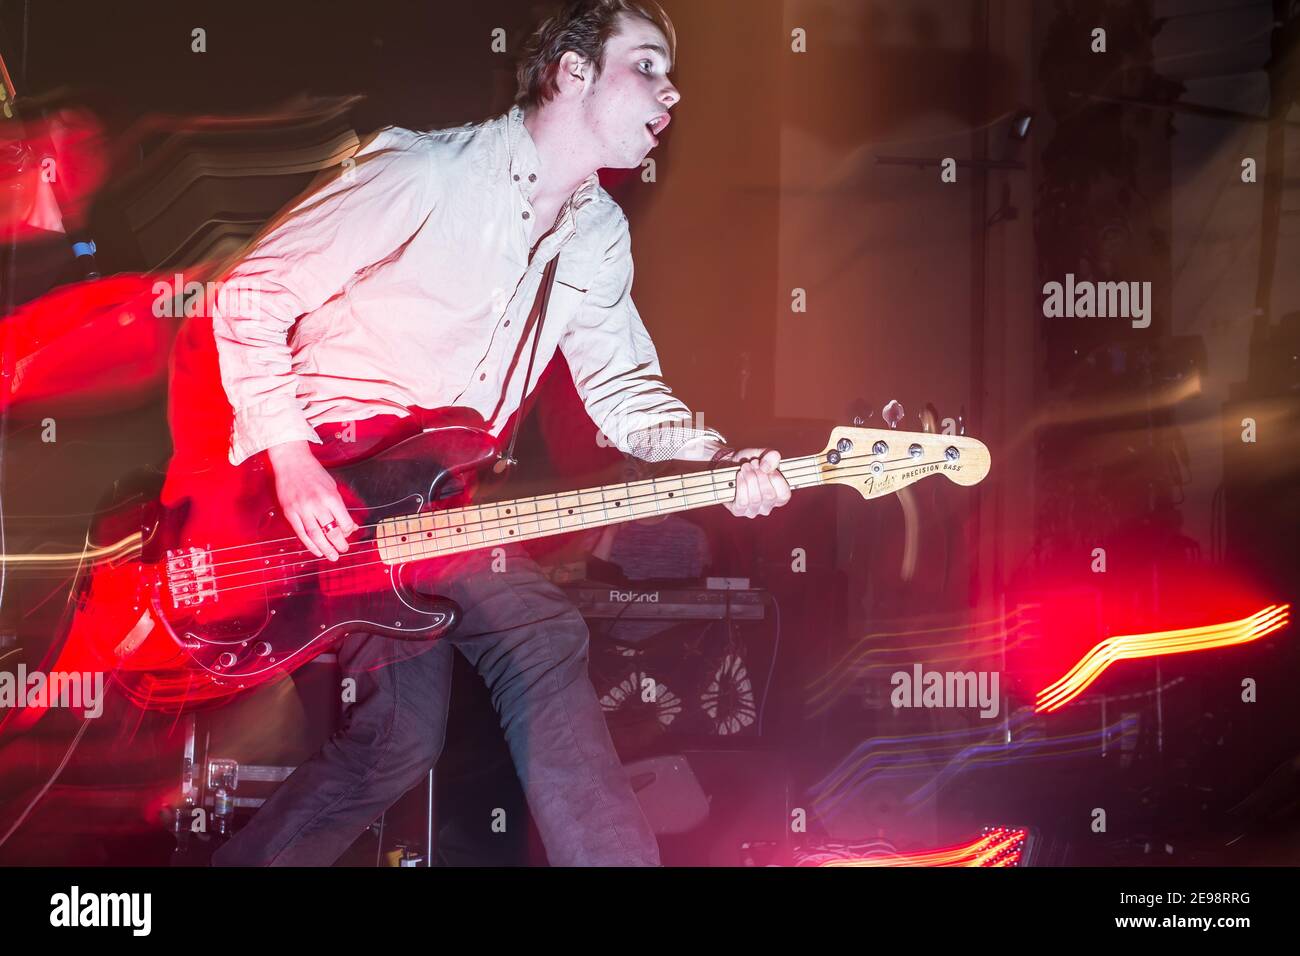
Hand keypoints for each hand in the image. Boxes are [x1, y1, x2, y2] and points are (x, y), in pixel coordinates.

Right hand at [267, 441, 357, 560]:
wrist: (291, 462)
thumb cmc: (314, 473)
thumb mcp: (332, 487)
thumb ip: (340, 507)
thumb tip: (349, 526)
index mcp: (330, 497)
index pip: (343, 521)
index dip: (348, 530)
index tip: (349, 533)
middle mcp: (316, 504)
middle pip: (330, 531)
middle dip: (339, 544)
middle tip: (343, 550)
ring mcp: (301, 509)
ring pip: (315, 535)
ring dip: (325, 548)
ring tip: (332, 556)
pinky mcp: (290, 512)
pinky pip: (300, 532)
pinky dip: (309, 543)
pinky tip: (316, 550)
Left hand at [722, 448, 791, 517]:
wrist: (730, 465)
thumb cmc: (750, 463)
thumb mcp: (763, 455)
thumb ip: (771, 457)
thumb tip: (767, 466)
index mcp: (778, 497)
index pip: (784, 495)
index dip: (776, 479)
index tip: (767, 466)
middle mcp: (767, 507)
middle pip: (769, 496)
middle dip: (760, 476)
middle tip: (753, 463)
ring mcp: (753, 510)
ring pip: (755, 499)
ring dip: (750, 479)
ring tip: (745, 467)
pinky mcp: (739, 511)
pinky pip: (743, 502)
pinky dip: (741, 486)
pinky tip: (739, 476)